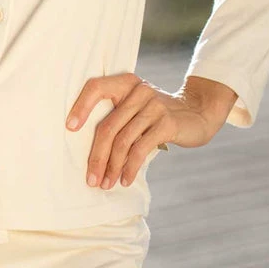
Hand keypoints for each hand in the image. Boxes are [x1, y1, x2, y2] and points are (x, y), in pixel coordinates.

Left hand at [65, 73, 233, 188]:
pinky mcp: (167, 123)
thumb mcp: (137, 108)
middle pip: (108, 126)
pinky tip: (125, 180)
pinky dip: (130, 168)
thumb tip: (88, 150)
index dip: (81, 106)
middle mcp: (139, 91)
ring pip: (123, 141)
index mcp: (126, 83)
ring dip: (112, 167)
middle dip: (96, 156)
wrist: (198, 113)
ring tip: (106, 184)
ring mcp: (154, 106)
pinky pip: (141, 149)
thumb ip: (117, 117)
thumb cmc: (157, 115)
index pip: (96, 87)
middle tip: (90, 179)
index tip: (69, 128)